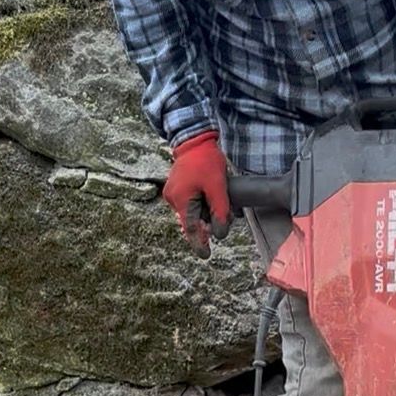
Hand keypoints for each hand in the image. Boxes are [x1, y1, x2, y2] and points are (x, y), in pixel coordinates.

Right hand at [162, 130, 231, 257]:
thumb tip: (220, 234)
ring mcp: (172, 194)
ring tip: (216, 196)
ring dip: (205, 211)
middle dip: (208, 221)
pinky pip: (189, 204)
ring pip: (192, 213)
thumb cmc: (206, 161)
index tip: (206, 255)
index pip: (191, 229)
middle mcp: (173, 200)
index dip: (199, 244)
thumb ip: (219, 212)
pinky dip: (200, 204)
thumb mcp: (218, 187)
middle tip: (224, 214)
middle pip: (192, 221)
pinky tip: (208, 193)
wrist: (194, 140)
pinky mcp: (175, 189)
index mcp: (181, 201)